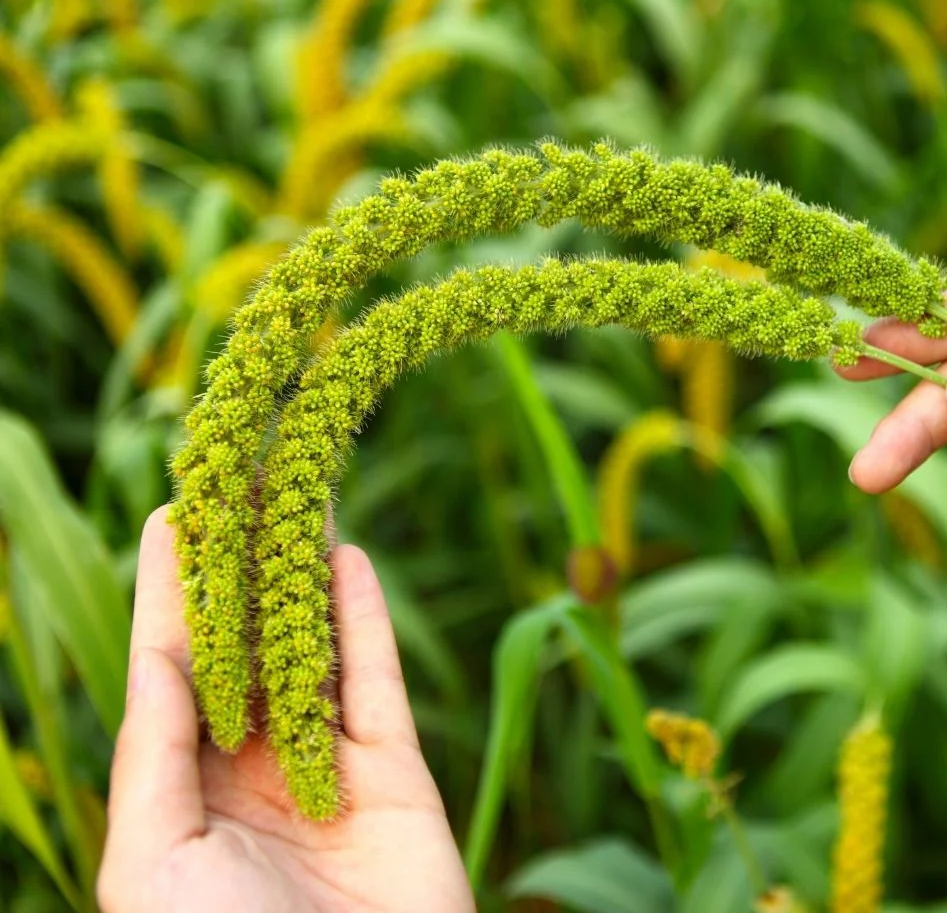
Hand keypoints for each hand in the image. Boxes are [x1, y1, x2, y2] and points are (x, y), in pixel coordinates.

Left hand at [98, 506, 473, 912]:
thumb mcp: (154, 862)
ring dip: (306, 575)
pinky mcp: (399, 776)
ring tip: (300, 495)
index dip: (170, 590)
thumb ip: (154, 755)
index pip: (172, 670)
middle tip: (246, 479)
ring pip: (314, 650)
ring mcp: (329, 772)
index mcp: (180, 797)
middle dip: (243, 566)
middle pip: (246, 645)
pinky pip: (377, 684)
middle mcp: (251, 773)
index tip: (174, 511)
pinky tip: (351, 560)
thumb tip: (159, 655)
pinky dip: (366, 622)